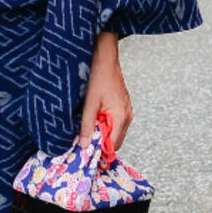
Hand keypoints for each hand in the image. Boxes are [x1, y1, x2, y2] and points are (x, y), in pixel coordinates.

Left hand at [78, 32, 132, 152]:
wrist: (106, 60)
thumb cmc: (99, 79)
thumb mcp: (89, 104)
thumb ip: (87, 126)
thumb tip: (84, 145)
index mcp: (120, 117)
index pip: (113, 145)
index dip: (100, 151)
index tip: (86, 152)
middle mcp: (127, 116)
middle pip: (115, 141)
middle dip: (101, 142)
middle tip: (85, 138)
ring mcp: (127, 111)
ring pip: (116, 132)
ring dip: (103, 133)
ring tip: (90, 125)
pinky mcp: (124, 106)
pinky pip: (117, 123)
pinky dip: (107, 125)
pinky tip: (96, 117)